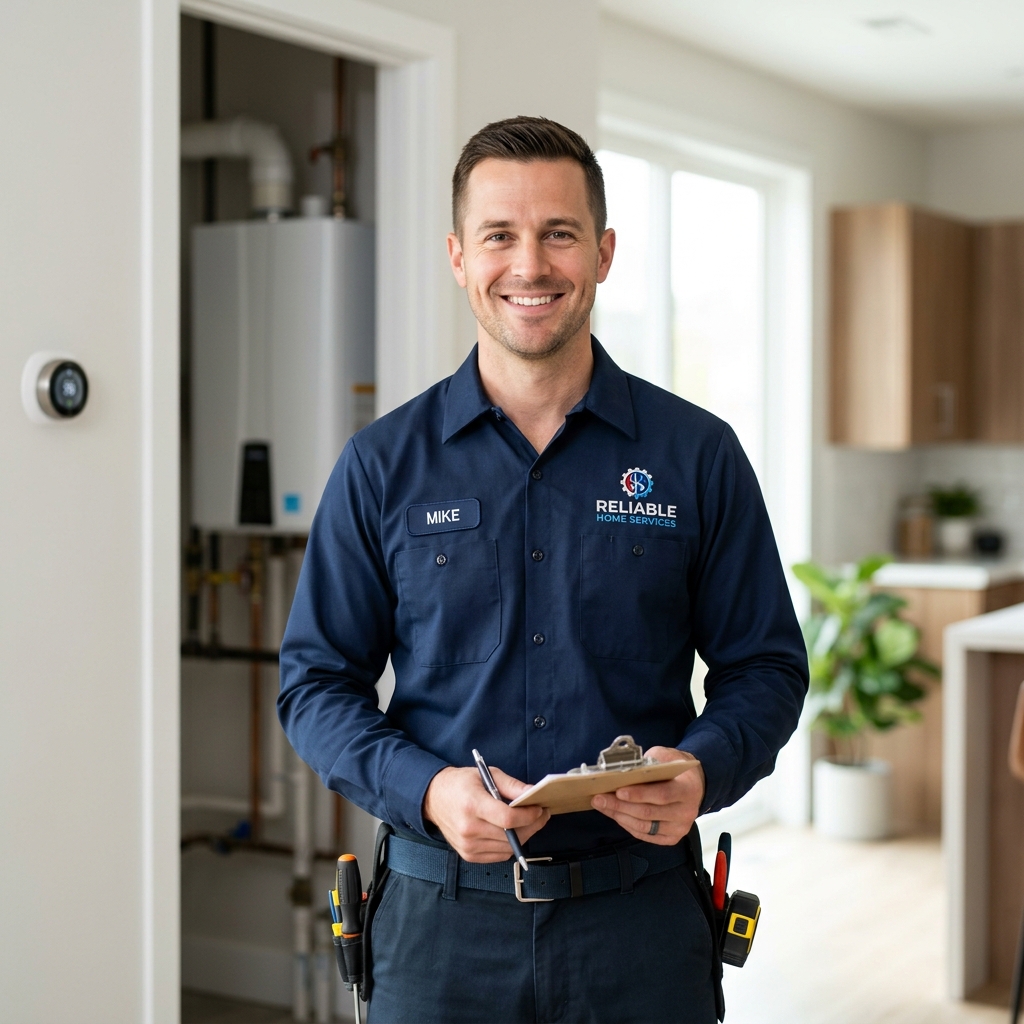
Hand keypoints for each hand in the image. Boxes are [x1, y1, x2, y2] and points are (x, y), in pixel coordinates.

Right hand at [423, 766, 550, 861]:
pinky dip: (511, 845)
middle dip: (532, 826)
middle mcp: (468, 829)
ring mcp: (468, 845)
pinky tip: (514, 833)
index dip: (529, 816)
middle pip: (511, 836)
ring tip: (530, 822)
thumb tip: (533, 792)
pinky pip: (499, 855)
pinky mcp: (469, 855)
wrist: (433, 798)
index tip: (540, 809)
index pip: (508, 819)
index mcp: (472, 805)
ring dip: (524, 836)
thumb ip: (512, 785)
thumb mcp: (487, 775)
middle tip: (542, 815)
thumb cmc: (461, 784)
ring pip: (508, 848)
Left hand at [591, 746, 704, 845]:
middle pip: (649, 813)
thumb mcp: (665, 757)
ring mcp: (680, 828)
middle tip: (599, 798)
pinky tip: (615, 815)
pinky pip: (645, 835)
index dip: (639, 794)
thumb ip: (648, 764)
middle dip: (620, 806)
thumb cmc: (675, 769)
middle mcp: (686, 812)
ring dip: (619, 816)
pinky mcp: (672, 838)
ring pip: (644, 826)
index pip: (662, 795)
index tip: (618, 791)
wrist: (693, 784)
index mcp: (688, 789)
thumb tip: (622, 771)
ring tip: (602, 806)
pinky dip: (627, 825)